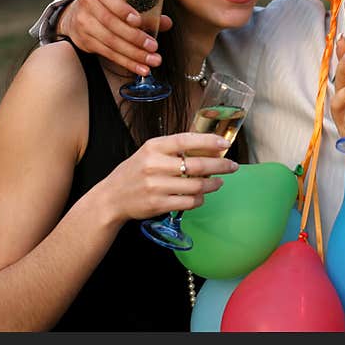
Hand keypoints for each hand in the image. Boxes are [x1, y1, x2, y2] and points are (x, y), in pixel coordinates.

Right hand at [59, 0, 172, 75]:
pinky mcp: (85, 41)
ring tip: (152, 60)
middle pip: (111, 23)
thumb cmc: (111, 4)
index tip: (138, 21)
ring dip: (134, 54)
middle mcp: (89, 4)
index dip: (123, 9)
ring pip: (111, 41)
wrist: (80, 14)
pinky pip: (109, 54)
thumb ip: (146, 10)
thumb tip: (166, 22)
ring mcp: (84, 24)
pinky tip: (142, 68)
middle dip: (135, 37)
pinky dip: (127, 63)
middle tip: (153, 46)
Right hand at [101, 132, 237, 222]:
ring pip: (196, 186)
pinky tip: (201, 195)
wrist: (111, 198)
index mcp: (153, 147)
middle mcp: (154, 165)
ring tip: (218, 182)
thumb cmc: (135, 172)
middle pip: (197, 165)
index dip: (209, 141)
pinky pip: (189, 202)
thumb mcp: (149, 152)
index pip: (186, 140)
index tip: (225, 144)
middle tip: (232, 166)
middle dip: (220, 165)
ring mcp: (156, 186)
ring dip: (213, 184)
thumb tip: (209, 146)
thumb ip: (174, 148)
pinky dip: (200, 199)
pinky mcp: (158, 204)